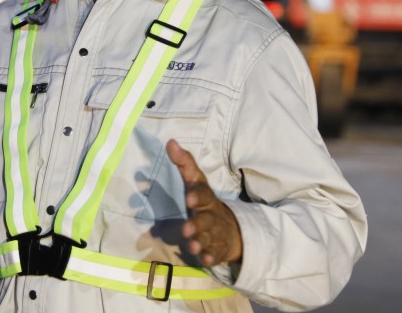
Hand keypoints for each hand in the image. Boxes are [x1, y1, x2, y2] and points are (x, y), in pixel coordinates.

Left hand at [166, 139, 242, 266]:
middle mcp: (212, 215)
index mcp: (206, 198)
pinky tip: (205, 259)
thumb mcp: (196, 182)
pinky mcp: (217, 249)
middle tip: (186, 229)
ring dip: (200, 242)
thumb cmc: (204, 201)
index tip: (188, 198)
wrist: (230, 227)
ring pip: (208, 238)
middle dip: (198, 224)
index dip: (197, 196)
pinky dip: (210, 257)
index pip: (203, 194)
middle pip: (207, 219)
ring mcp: (215, 233)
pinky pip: (215, 254)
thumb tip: (170, 142)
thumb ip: (184, 164)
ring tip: (191, 246)